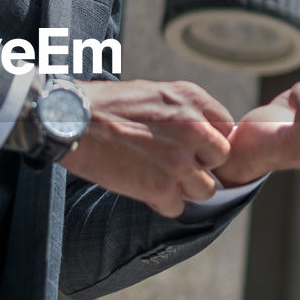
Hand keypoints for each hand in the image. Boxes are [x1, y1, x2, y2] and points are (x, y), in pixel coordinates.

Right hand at [61, 78, 234, 216]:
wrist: (72, 120)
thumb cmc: (105, 104)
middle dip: (202, 165)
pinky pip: (177, 207)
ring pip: (205, 189)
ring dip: (184, 188)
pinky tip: (142, 188)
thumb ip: (183, 111)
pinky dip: (161, 203)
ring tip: (158, 179)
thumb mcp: (154, 92)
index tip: (193, 146)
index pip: (226, 128)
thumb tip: (199, 130)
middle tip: (176, 164)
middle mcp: (193, 129)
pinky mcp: (162, 187)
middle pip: (221, 159)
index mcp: (192, 100)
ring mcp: (180, 161)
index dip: (208, 141)